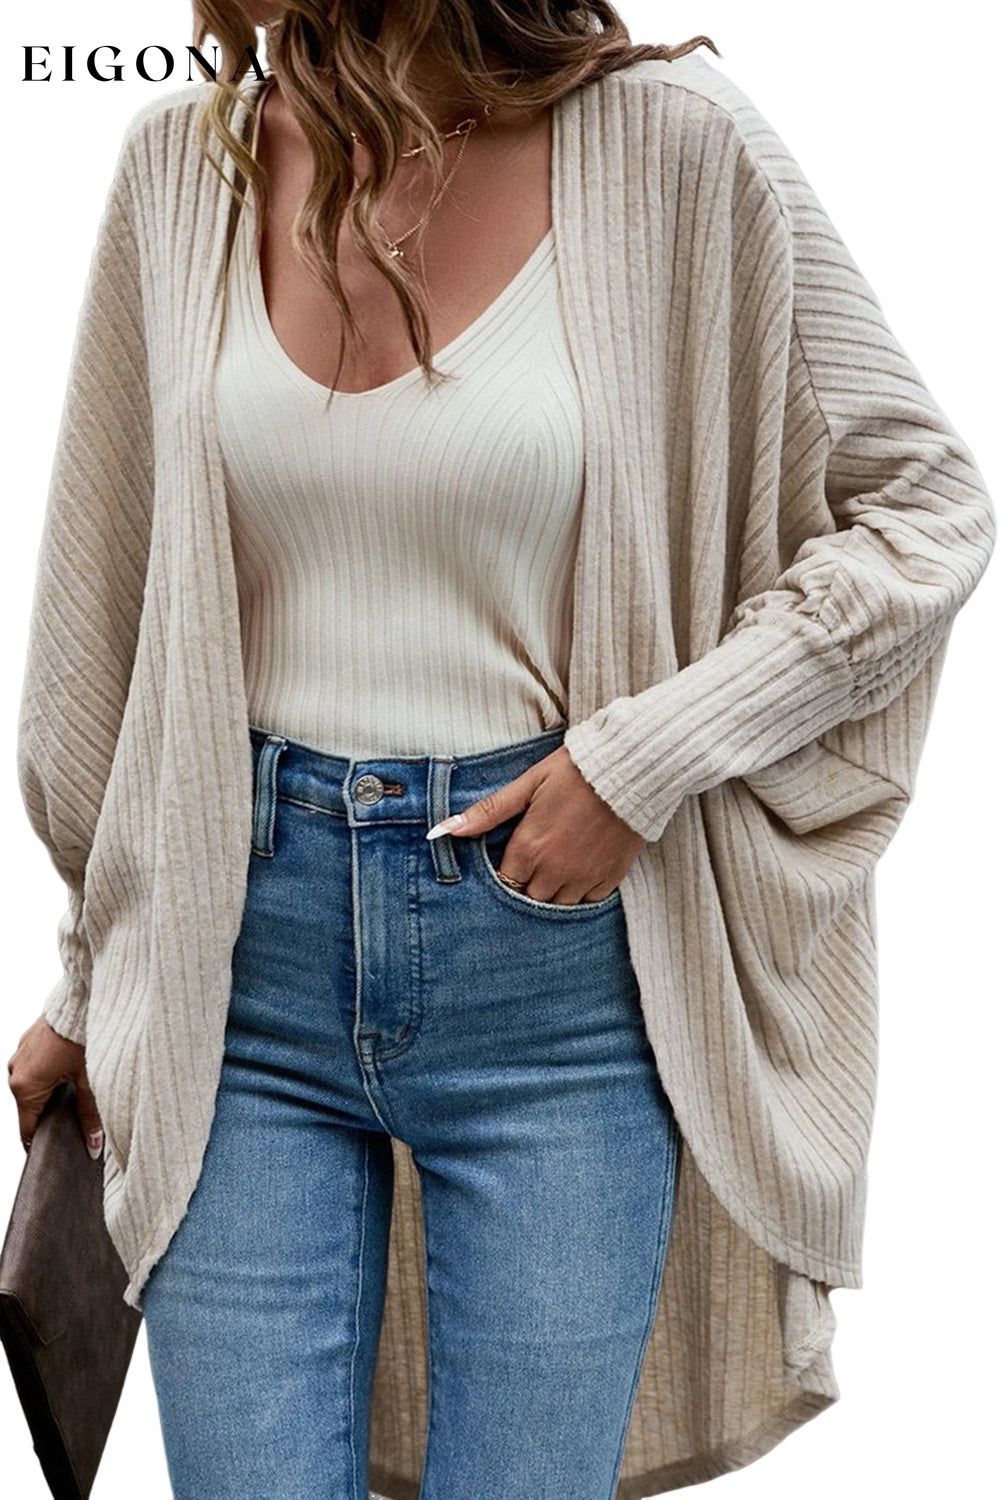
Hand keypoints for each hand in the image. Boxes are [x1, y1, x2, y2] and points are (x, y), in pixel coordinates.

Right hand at [7, 1016, 103, 1158]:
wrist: (82, 998)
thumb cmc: (82, 1035)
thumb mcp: (89, 1079)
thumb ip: (90, 1115)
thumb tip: (93, 1145)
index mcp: (25, 1086)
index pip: (27, 1128)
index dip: (43, 1140)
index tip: (57, 1147)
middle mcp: (15, 1071)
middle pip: (30, 1106)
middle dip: (51, 1112)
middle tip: (75, 1115)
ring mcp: (19, 1054)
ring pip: (32, 1085)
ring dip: (50, 1089)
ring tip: (74, 1086)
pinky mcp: (27, 1041)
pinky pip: (34, 1065)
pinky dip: (49, 1071)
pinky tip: (69, 1066)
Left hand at [427, 745, 645, 905]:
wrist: (630, 769)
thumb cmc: (574, 772)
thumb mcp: (527, 785)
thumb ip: (487, 812)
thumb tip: (441, 830)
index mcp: (529, 849)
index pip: (505, 883)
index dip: (506, 874)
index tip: (513, 861)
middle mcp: (554, 871)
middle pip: (529, 899)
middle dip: (527, 886)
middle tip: (535, 864)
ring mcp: (584, 878)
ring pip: (558, 905)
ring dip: (553, 892)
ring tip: (556, 868)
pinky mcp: (610, 878)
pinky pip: (588, 902)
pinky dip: (581, 892)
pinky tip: (580, 870)